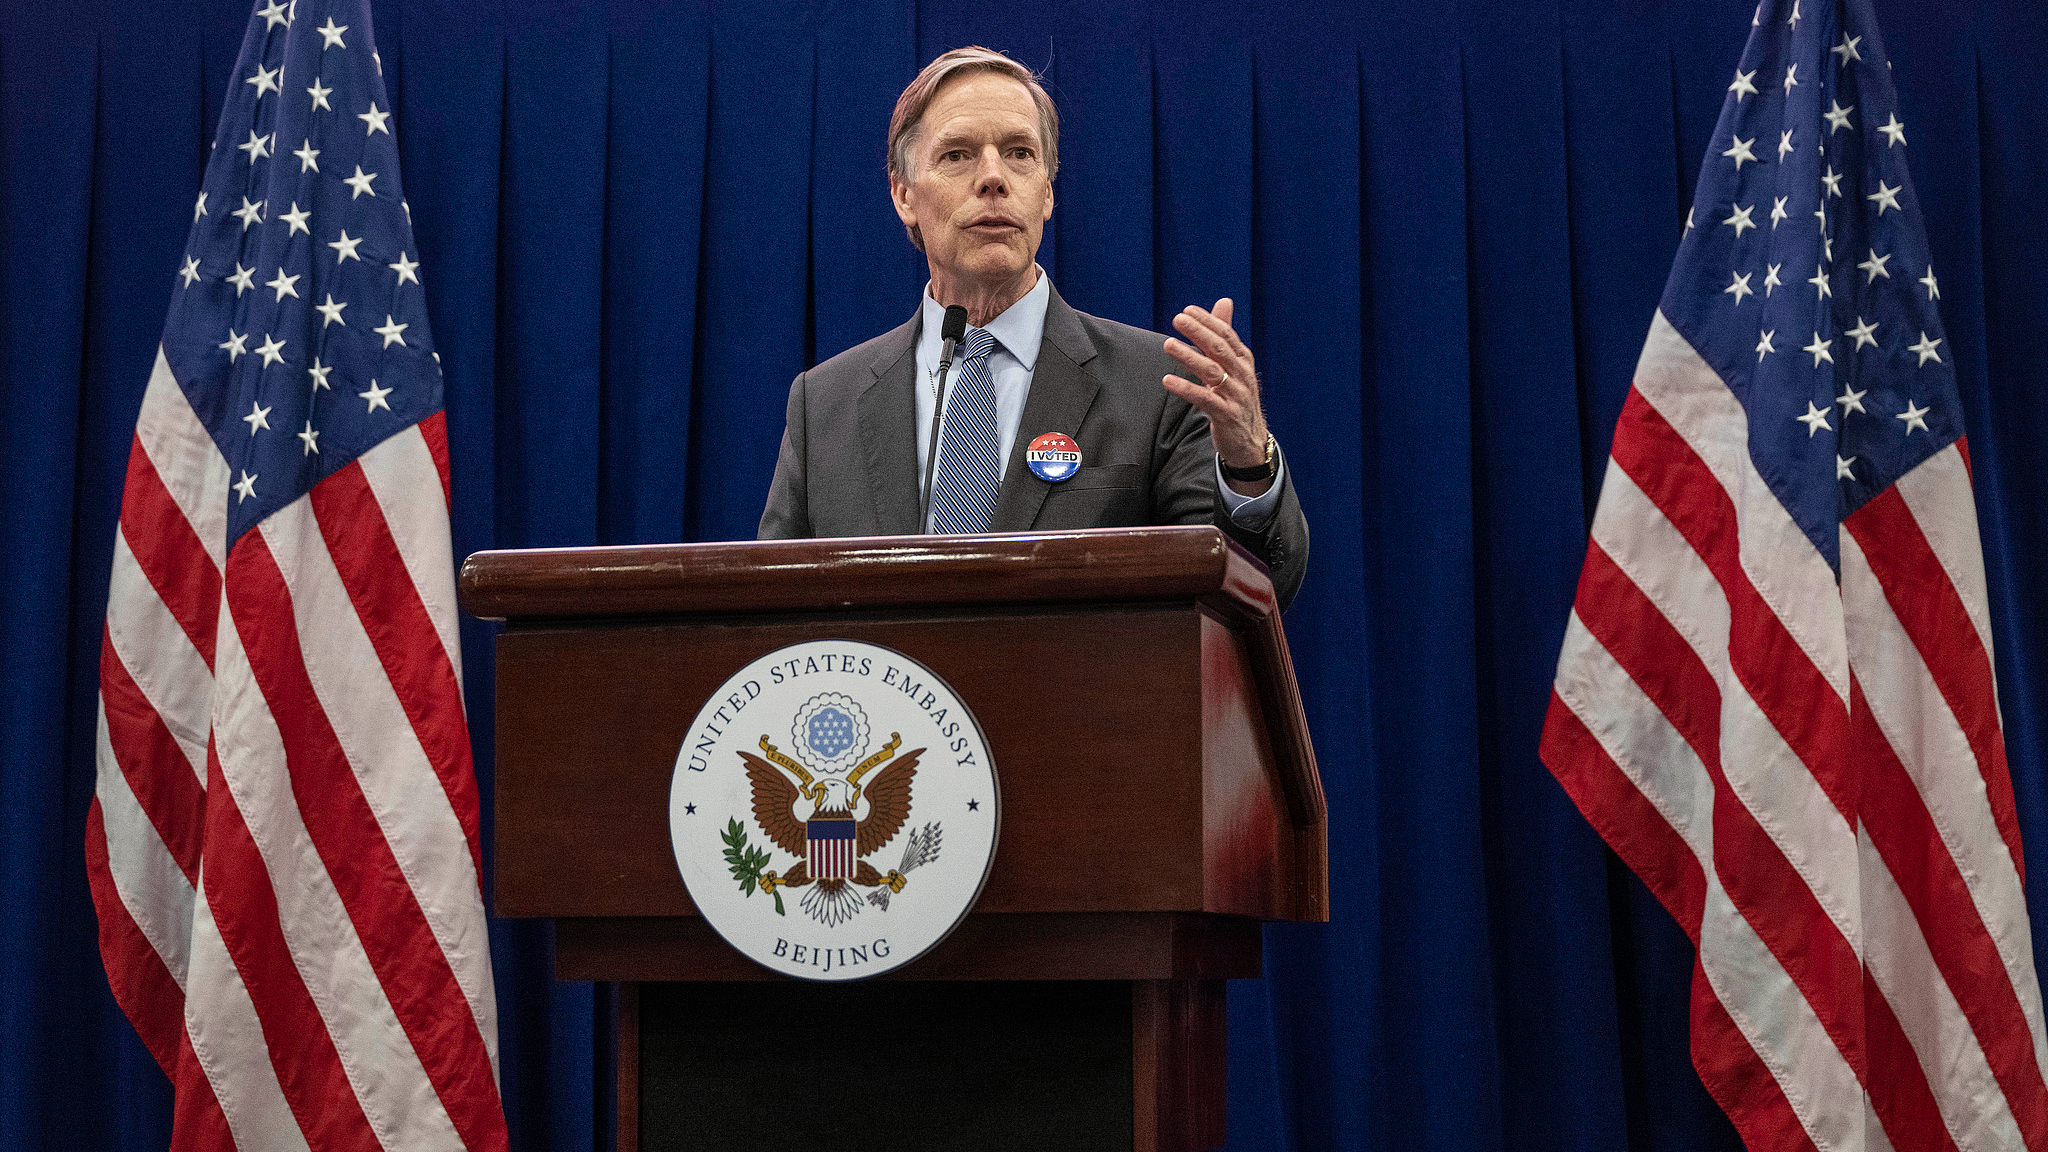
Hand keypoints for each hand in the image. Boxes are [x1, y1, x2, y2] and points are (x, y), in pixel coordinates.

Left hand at [1162, 298, 1272, 494]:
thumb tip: (1224, 300)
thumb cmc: (1236, 397)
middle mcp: (1242, 375)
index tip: (1187, 310)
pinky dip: (1186, 388)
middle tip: (1177, 319)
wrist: (1250, 440)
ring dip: (1189, 357)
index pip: (1226, 335)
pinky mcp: (1226, 415)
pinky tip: (1168, 380)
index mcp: (1243, 360)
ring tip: (1168, 344)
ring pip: (1212, 372)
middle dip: (1198, 332)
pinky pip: (1205, 399)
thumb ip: (1224, 335)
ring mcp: (1235, 395)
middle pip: (1219, 349)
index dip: (1207, 321)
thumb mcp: (1233, 365)